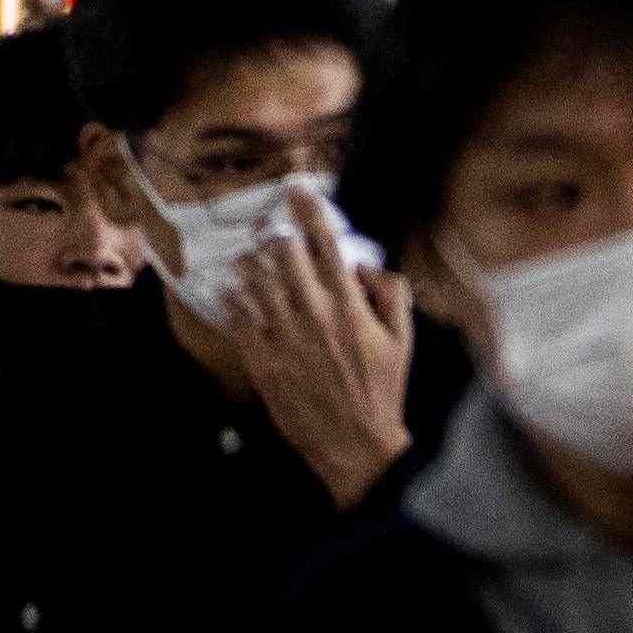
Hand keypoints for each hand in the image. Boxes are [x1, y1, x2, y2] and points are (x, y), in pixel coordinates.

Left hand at [200, 205, 421, 500]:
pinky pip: (240, 319)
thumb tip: (366, 264)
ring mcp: (284, 338)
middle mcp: (313, 315)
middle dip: (273, 232)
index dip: (309, 209)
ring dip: (249, 261)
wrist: (354, 443)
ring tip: (245, 254)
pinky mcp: (264, 361)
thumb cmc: (381, 389)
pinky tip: (230, 290)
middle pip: (283, 254)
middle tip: (266, 224)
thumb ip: (391, 292)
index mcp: (348, 306)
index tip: (296, 188)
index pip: (326, 243)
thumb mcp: (403, 339)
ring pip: (256, 282)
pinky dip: (233, 299)